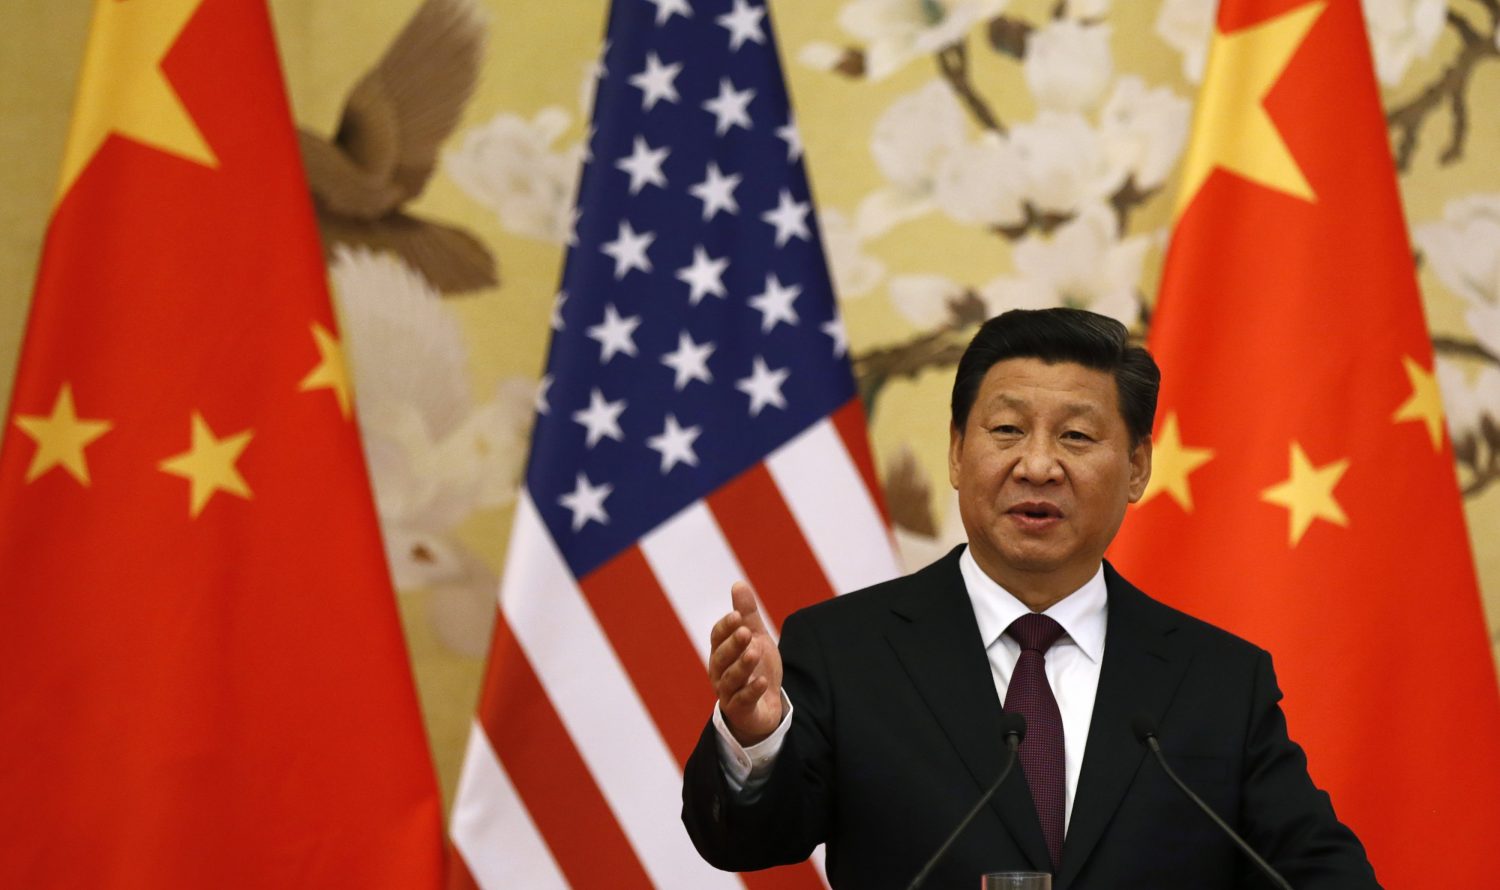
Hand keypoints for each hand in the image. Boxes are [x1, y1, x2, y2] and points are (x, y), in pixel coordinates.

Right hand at [708, 581, 783, 745]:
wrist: (765, 704)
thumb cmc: (755, 667)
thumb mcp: (756, 637)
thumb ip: (747, 614)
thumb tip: (738, 583)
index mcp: (721, 651)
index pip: (718, 637)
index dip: (726, 627)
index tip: (738, 616)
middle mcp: (719, 672)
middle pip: (722, 657)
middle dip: (733, 644)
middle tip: (746, 632)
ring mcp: (727, 692)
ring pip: (731, 678)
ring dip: (742, 665)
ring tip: (755, 653)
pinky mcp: (739, 710)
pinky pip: (743, 700)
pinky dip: (751, 690)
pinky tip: (762, 681)